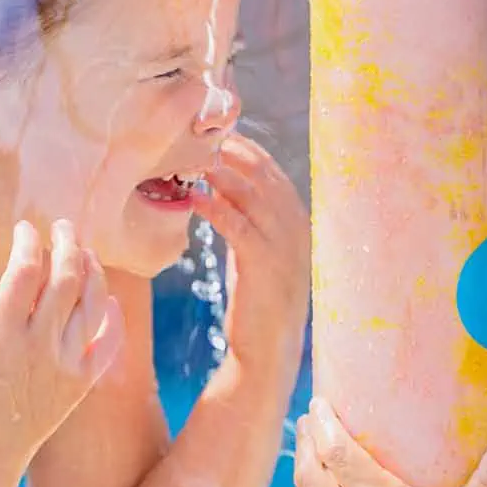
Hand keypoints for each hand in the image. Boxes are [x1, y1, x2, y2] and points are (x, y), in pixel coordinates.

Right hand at [0, 219, 123, 462]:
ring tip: (84, 251)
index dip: (28, 242)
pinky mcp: (81, 384)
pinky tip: (107, 299)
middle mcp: (39, 347)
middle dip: (67, 243)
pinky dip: (113, 317)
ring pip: (93, 305)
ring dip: (93, 271)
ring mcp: (65, 366)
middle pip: (66, 279)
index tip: (24, 229)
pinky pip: (109, 344)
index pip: (25, 271)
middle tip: (61, 226)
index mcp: (0, 334)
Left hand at [192, 132, 307, 380]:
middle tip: (195, 135)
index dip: (242, 148)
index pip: (270, 170)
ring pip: (250, 193)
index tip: (212, 134)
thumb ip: (247, 222)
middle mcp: (296, 226)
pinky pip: (237, 225)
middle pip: (262, 173)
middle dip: (230, 150)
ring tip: (188, 157)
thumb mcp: (257, 254)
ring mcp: (284, 245)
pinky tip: (193, 198)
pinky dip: (215, 207)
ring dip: (218, 172)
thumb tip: (219, 191)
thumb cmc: (257, 303)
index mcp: (297, 220)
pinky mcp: (264, 264)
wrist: (268, 352)